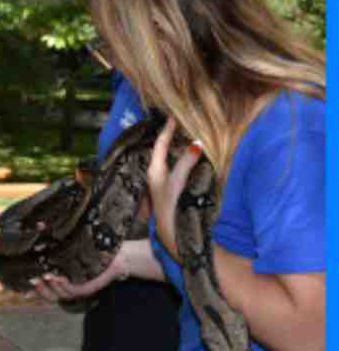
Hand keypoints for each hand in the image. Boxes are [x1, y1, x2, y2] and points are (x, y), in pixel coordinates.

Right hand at [30, 253, 128, 302]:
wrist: (115, 254)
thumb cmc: (90, 251)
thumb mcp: (69, 254)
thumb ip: (54, 255)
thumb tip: (35, 246)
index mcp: (63, 283)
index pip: (44, 292)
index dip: (33, 291)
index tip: (21, 288)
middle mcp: (69, 288)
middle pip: (50, 297)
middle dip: (40, 289)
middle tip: (31, 279)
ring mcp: (79, 289)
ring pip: (61, 295)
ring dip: (51, 287)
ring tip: (44, 276)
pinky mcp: (88, 287)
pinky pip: (74, 290)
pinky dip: (64, 285)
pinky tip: (58, 277)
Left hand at [147, 117, 201, 259]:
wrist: (171, 234)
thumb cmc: (171, 207)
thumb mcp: (177, 182)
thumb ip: (185, 163)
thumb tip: (196, 144)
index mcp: (154, 170)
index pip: (160, 143)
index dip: (167, 129)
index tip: (173, 116)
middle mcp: (157, 174)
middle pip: (164, 149)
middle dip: (172, 136)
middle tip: (183, 121)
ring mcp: (164, 181)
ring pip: (171, 157)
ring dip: (179, 147)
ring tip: (189, 134)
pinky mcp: (172, 187)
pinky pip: (177, 166)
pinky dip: (184, 158)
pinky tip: (193, 155)